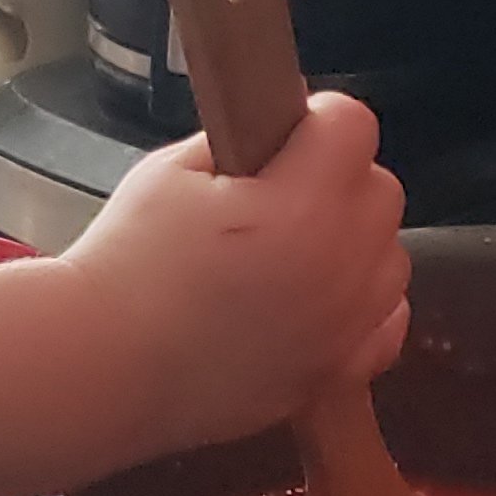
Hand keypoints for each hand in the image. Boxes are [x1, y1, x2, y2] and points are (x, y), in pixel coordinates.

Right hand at [64, 93, 410, 456]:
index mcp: (303, 203)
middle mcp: (343, 263)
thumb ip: (235, 144)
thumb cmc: (127, 266)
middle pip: (381, 188)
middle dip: (336, 180)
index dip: (313, 122)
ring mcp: (347, 325)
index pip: (353, 124)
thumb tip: (270, 137)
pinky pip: (387, 321)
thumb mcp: (169, 172)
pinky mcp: (338, 372)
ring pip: (390, 256)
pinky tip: (312, 304)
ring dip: (353, 244)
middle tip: (275, 199)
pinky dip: (362, 306)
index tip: (277, 140)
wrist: (105, 369)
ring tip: (290, 256)